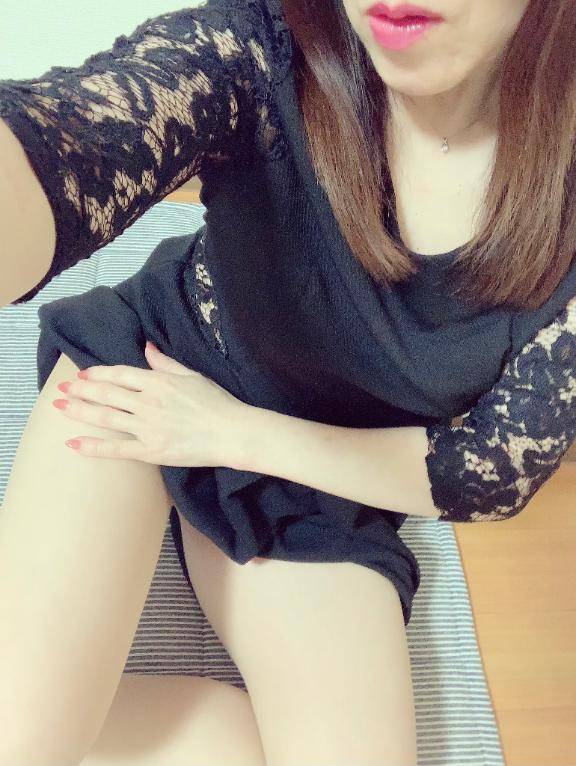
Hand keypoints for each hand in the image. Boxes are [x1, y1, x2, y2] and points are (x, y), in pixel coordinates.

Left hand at [51, 340, 249, 467]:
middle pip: (107, 394)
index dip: (98, 373)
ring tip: (59, 407)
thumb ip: (166, 363)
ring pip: (106, 417)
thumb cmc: (218, 403)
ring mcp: (147, 427)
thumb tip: (147, 347)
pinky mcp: (150, 451)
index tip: (83, 374)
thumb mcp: (193, 376)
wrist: (233, 433)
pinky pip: (116, 449)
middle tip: (61, 389)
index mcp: (159, 382)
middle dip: (81, 390)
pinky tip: (73, 444)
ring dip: (79, 411)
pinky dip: (93, 446)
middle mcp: (148, 402)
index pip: (120, 374)